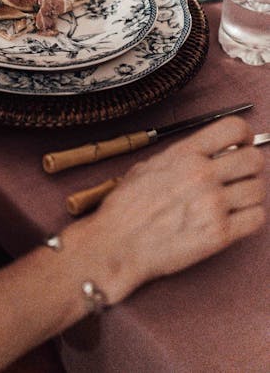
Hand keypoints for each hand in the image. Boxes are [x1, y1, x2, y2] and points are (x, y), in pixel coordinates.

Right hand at [66, 116, 265, 304]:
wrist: (117, 243)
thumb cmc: (127, 207)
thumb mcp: (149, 165)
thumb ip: (183, 157)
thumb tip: (209, 153)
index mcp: (185, 154)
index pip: (233, 128)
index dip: (245, 135)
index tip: (242, 144)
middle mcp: (202, 174)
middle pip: (254, 159)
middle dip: (251, 166)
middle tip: (240, 175)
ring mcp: (213, 204)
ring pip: (258, 189)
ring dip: (250, 193)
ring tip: (234, 200)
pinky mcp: (219, 234)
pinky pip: (256, 219)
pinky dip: (251, 217)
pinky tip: (235, 218)